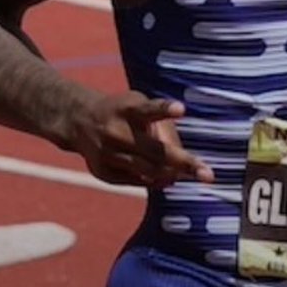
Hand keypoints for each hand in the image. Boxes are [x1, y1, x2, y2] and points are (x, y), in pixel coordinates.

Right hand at [69, 92, 213, 187]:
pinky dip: (153, 180)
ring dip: (171, 175)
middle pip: (154, 151)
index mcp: (128, 109)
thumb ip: (162, 129)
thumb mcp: (138, 106)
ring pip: (147, 170)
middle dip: (183, 162)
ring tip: (191, 175)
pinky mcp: (103, 171)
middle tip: (208, 175)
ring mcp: (108, 153)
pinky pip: (136, 180)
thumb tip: (179, 170)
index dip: (164, 109)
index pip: (147, 109)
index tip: (181, 108)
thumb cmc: (123, 112)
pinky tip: (164, 177)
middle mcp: (116, 131)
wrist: (78, 120)